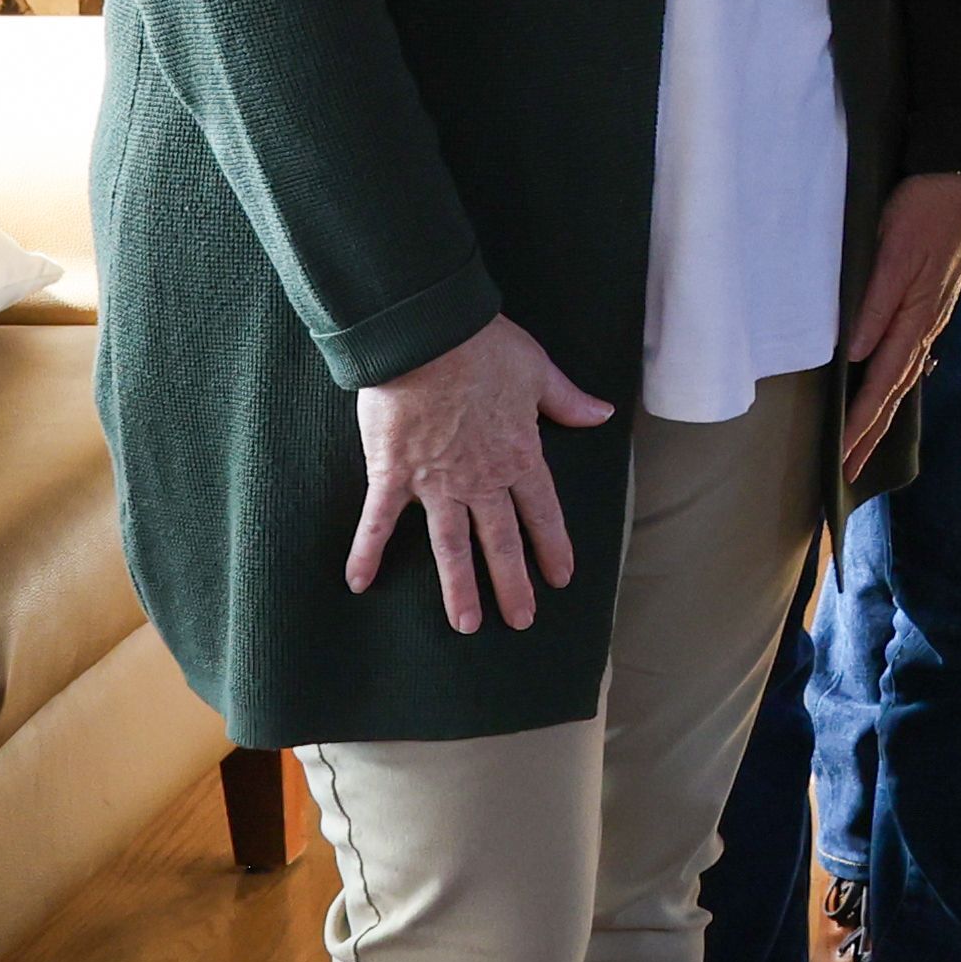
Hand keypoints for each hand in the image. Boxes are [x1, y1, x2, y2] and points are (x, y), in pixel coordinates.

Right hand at [345, 317, 612, 634]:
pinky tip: (358, 583)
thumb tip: (602, 413)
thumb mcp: (538, 371)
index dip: (553, 546)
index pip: (542, 512)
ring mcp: (436, 482)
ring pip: (450, 546)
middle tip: (520, 620)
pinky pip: (378, 522)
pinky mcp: (393, 475)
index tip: (561, 578)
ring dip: (457, 587)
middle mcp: (481, 479)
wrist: (428, 336)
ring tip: (465, 625)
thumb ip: (568, 400)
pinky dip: (366, 553)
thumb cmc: (484, 347)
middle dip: (512, 584)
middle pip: (500, 541)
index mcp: (520, 455)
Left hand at [837, 169, 960, 483]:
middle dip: (870, 435)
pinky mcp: (928, 305)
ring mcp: (929, 317)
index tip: (842, 457)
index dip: (861, 423)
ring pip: (902, 378)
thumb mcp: (893, 252)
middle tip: (846, 473)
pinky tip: (886, 391)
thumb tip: (857, 355)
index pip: (883, 384)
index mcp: (916, 317)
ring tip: (862, 446)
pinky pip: (908, 358)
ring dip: (881, 416)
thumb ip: (875, 303)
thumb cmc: (925, 212)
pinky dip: (892, 386)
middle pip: (895, 392)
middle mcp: (925, 325)